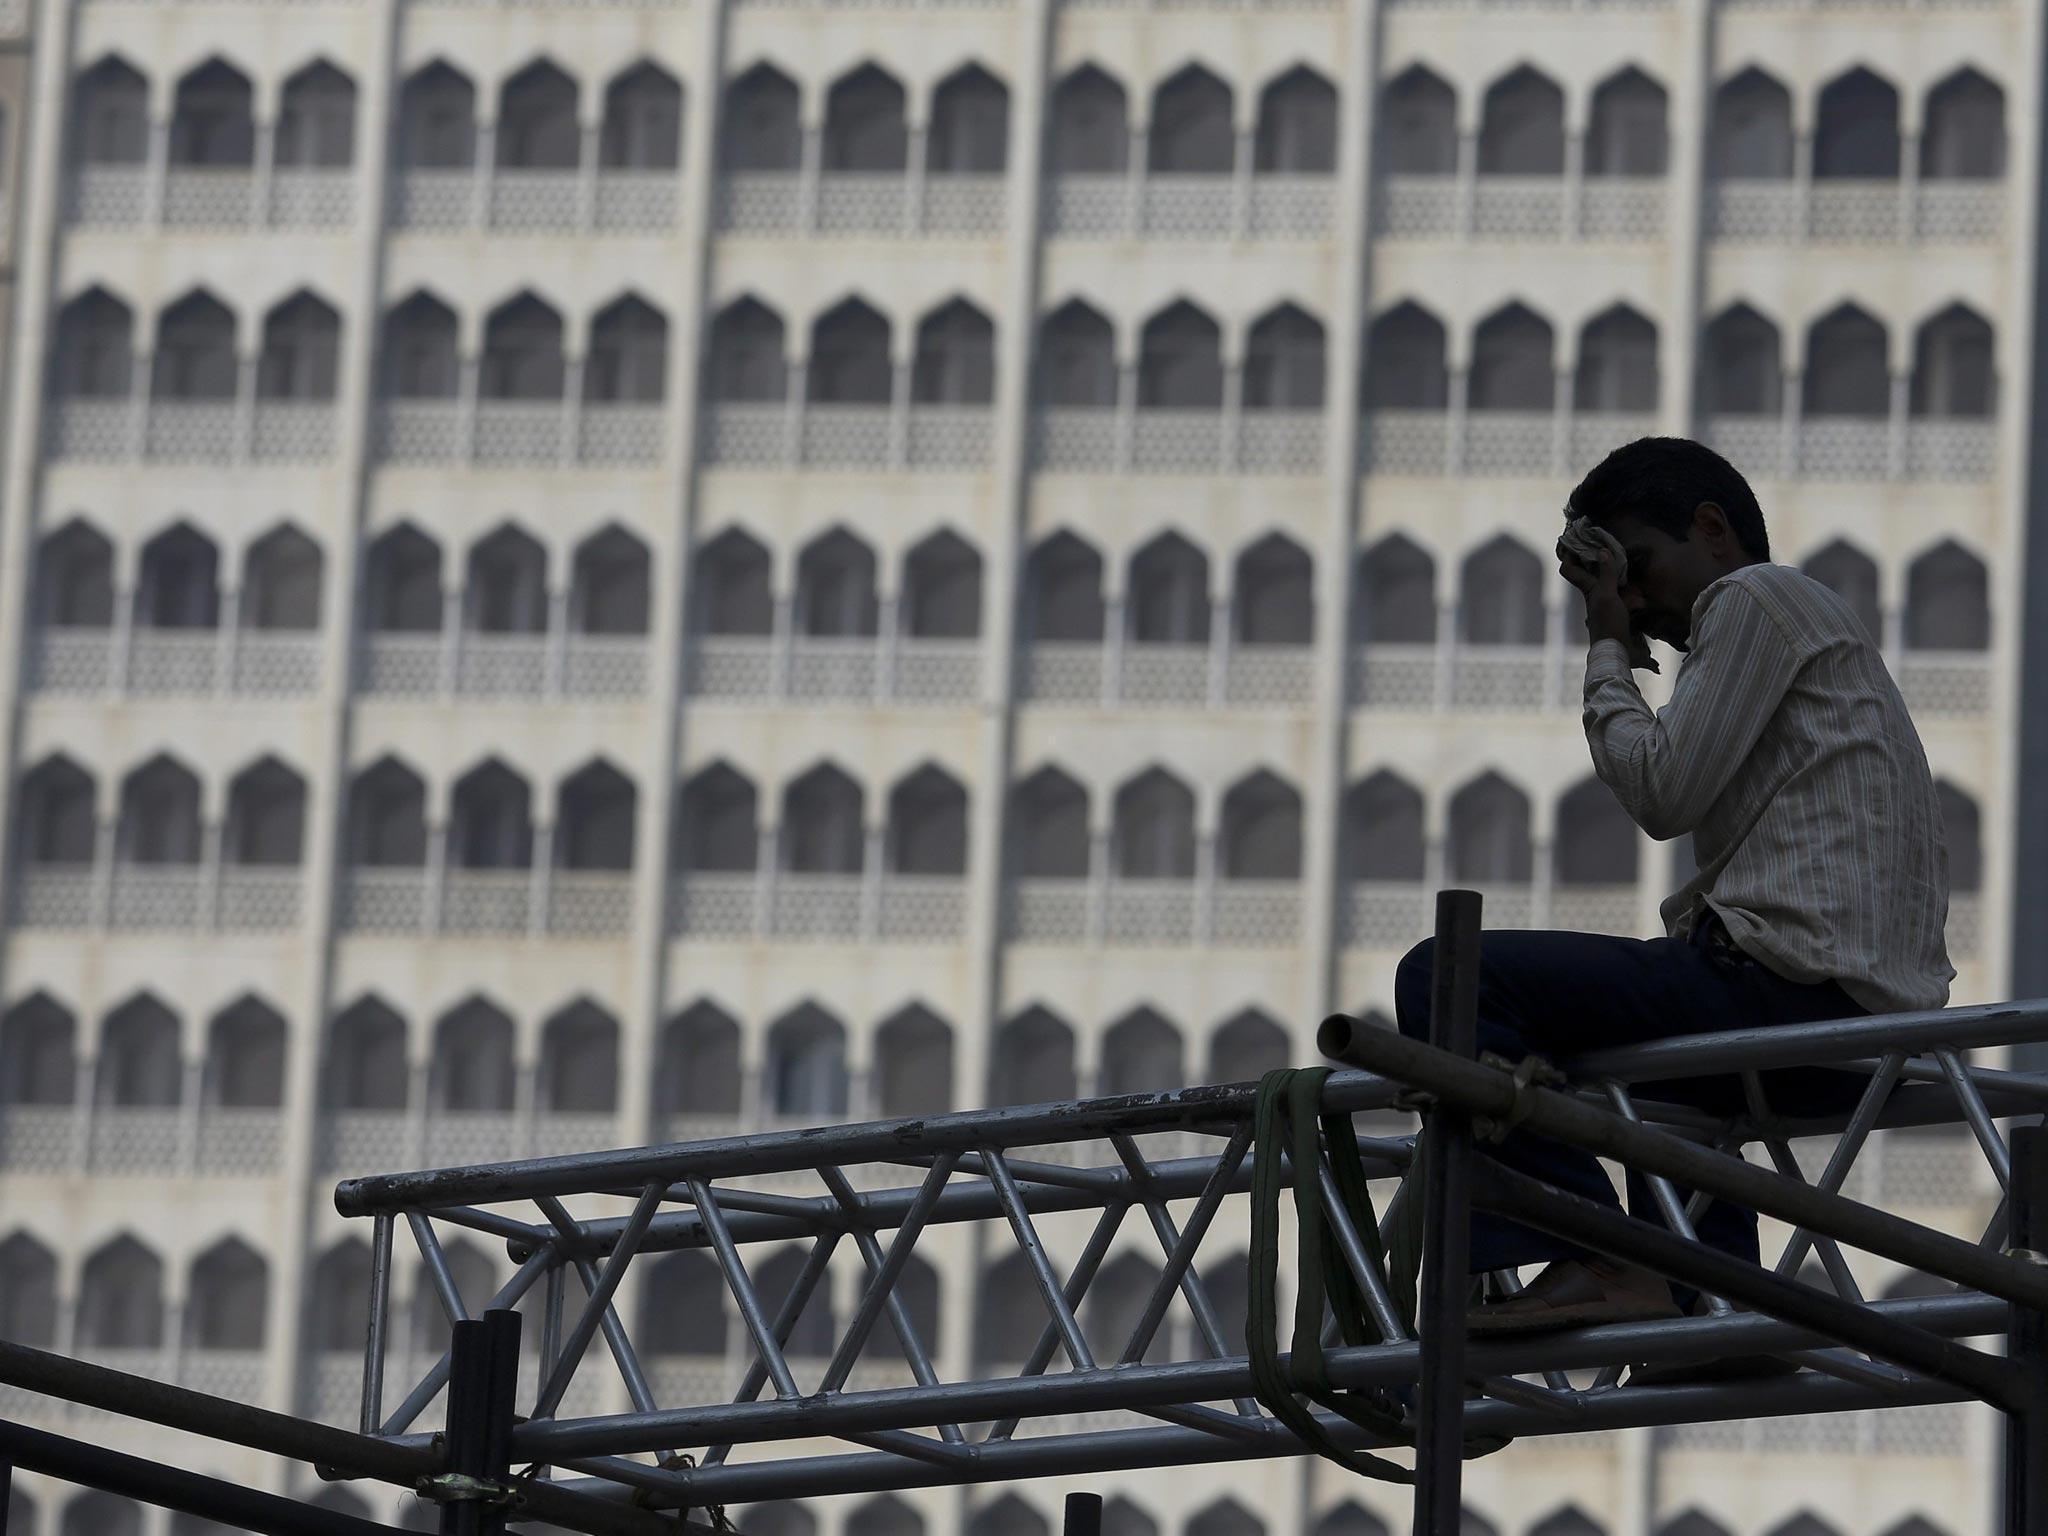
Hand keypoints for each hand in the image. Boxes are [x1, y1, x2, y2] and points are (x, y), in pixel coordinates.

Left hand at [1559, 552, 1658, 673]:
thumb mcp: (1606, 596)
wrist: (1617, 652)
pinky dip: (1626, 586)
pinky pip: (1621, 593)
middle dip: (1595, 559)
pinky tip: (1635, 581)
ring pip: (1606, 581)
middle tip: (1605, 543)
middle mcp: (1594, 594)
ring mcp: (1606, 603)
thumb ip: (1606, 574)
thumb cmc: (1608, 624)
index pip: (1569, 569)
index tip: (1572, 539)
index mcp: (1588, 589)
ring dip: (1612, 571)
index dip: (1568, 555)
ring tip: (1621, 556)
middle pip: (1589, 572)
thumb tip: (1602, 551)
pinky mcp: (1619, 611)